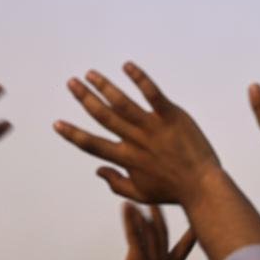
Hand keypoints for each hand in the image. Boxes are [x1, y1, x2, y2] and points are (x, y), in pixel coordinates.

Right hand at [54, 62, 221, 205]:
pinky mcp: (171, 116)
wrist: (203, 186)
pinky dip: (139, 79)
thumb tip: (97, 170)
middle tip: (71, 83)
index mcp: (126, 159)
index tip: (57, 123)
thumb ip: (116, 184)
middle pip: (103, 117)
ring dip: (104, 87)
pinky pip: (152, 94)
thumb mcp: (141, 194)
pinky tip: (126, 66)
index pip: (92, 145)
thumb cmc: (173, 191)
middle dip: (85, 99)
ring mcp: (153, 127)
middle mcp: (135, 141)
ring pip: (122, 103)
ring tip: (90, 73)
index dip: (73, 134)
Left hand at [107, 204, 195, 259]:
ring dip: (147, 213)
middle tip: (167, 199)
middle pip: (165, 233)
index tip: (198, 222)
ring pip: (151, 230)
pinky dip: (130, 220)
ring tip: (145, 198)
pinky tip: (126, 207)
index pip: (183, 249)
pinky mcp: (136, 259)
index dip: (190, 235)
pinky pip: (133, 234)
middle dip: (164, 216)